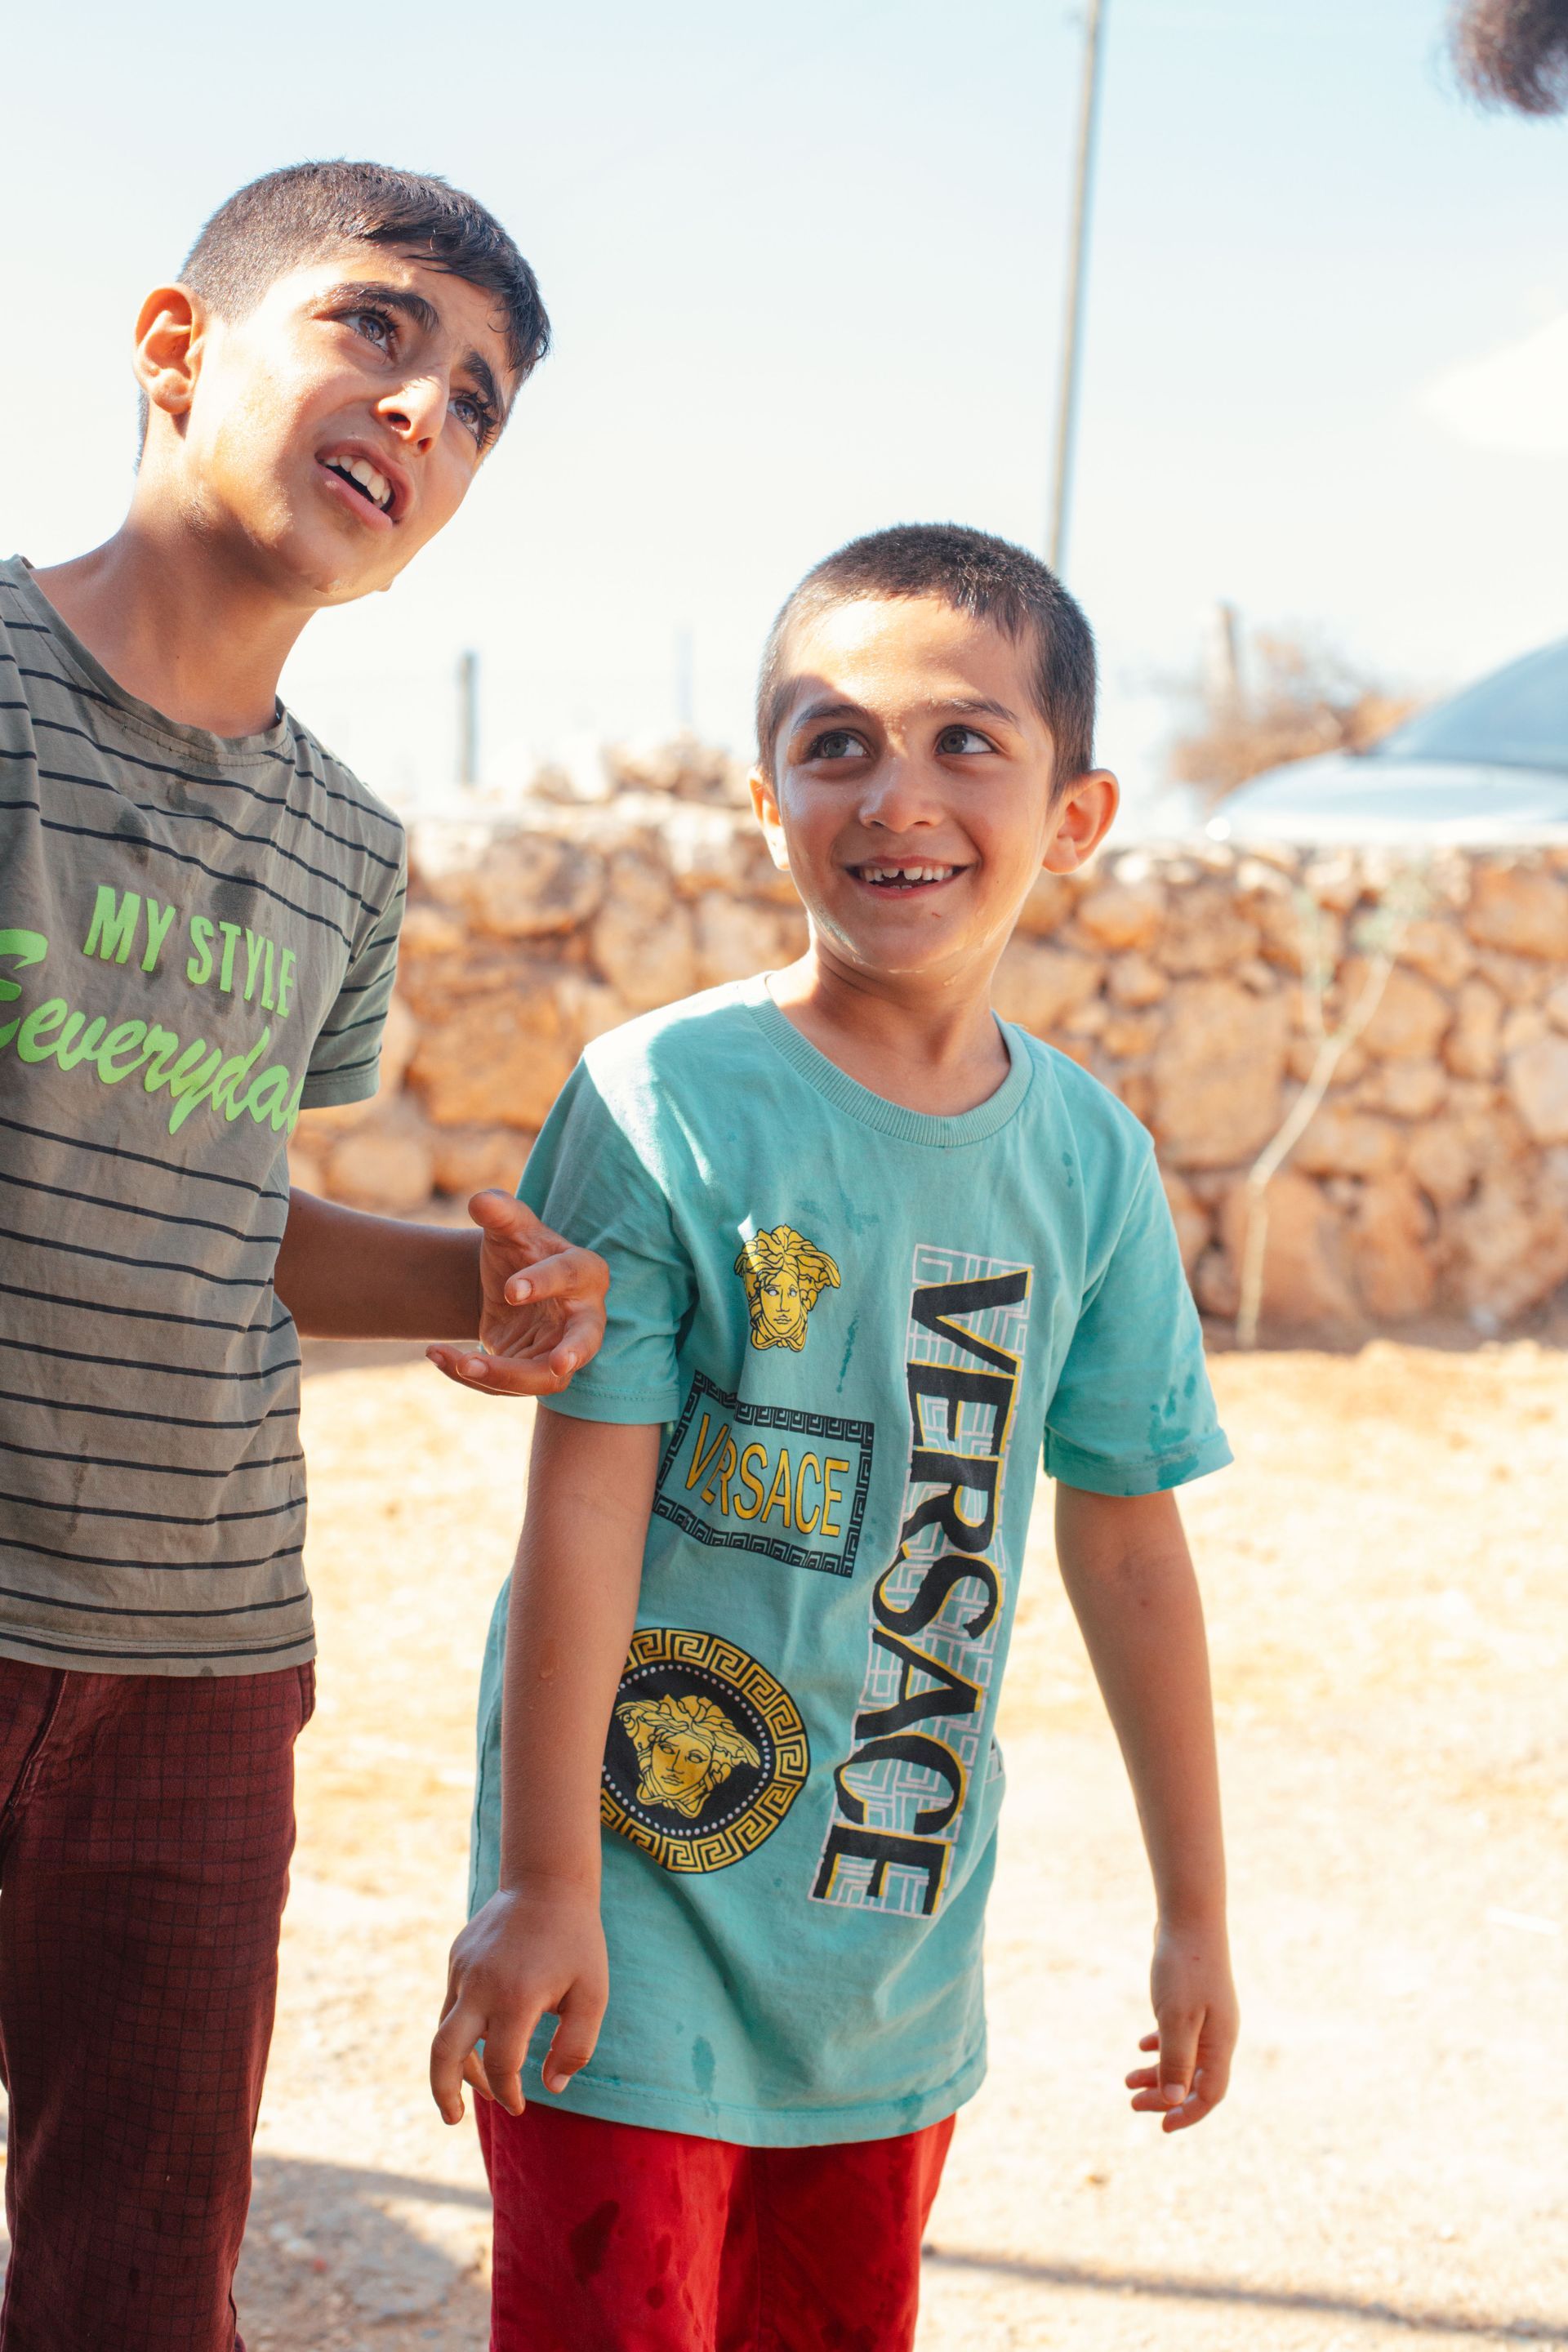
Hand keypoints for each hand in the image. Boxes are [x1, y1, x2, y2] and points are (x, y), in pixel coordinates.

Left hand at [426, 1191, 608, 1397]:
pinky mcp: (533, 1372)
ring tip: (457, 1361)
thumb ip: (499, 1211)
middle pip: (586, 1342)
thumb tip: (480, 1201)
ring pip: (543, 1378)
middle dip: (573, 1354)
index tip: (511, 1290)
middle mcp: (584, 1318)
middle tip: (559, 1364)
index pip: (572, 1275)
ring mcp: (561, 1350)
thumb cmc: (521, 1247)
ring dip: (502, 1375)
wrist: (508, 1281)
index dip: (545, 1283)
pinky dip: (472, 1375)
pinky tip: (436, 1355)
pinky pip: (507, 1384)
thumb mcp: (509, 1226)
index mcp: (586, 1272)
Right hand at [430, 1879, 607, 2123]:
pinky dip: (464, 2028)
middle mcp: (480, 1985)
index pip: (501, 2065)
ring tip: (480, 2086)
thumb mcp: (593, 1994)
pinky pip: (453, 2003)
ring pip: (444, 2030)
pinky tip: (489, 2033)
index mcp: (516, 1997)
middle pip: (443, 2053)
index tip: (521, 2105)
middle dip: (444, 2093)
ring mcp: (462, 1970)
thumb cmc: (576, 1940)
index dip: (510, 2093)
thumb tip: (551, 2088)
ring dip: (458, 2064)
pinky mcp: (457, 1958)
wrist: (548, 1879)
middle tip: (453, 2120)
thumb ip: (576, 2047)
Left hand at [1125, 1916, 1237, 2132]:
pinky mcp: (1193, 1999)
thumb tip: (1173, 2101)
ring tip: (1127, 2081)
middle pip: (1195, 2080)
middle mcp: (1218, 2034)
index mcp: (1221, 2044)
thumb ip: (1176, 2061)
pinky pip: (1179, 2034)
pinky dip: (1161, 2045)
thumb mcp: (1176, 2020)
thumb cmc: (1183, 1969)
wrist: (1189, 1919)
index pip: (1210, 2094)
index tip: (1161, 2127)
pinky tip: (1142, 2045)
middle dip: (1164, 2097)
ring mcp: (1207, 2016)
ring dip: (1157, 2072)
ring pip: (1184, 2057)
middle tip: (1131, 2104)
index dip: (1187, 2114)